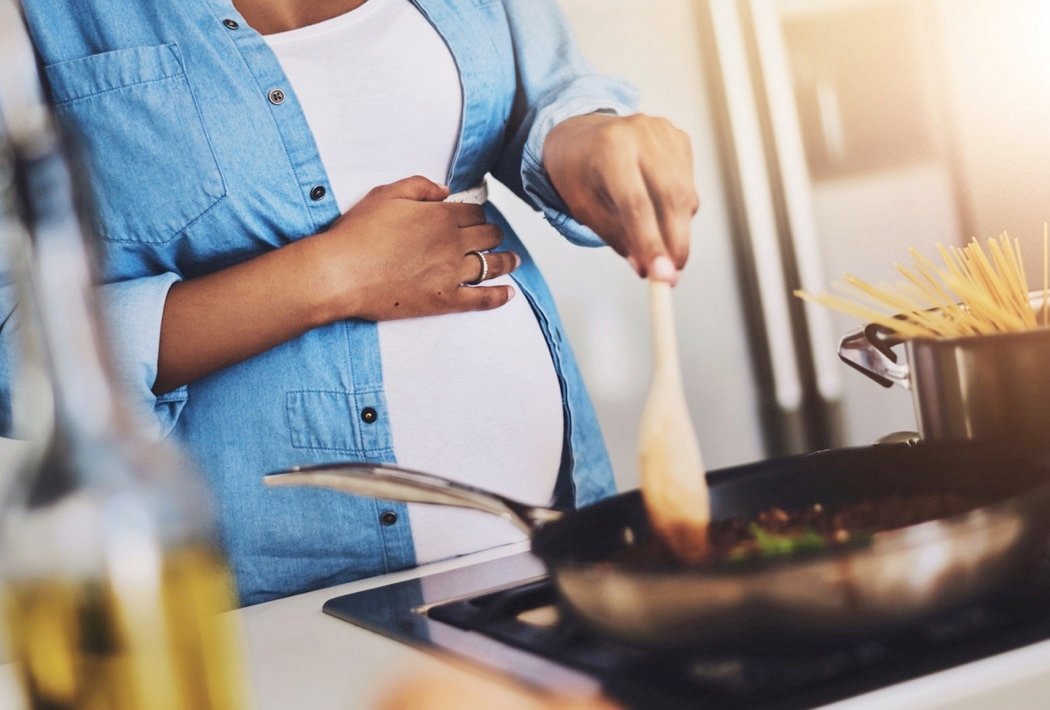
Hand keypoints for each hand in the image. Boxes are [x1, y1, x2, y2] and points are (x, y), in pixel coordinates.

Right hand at [312, 175, 518, 321]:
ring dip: (506, 260)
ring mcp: (451, 273)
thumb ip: (419, 186)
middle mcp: (452, 243)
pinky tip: (510, 294)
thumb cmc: (357, 234)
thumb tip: (445, 190)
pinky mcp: (445, 300)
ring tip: (514, 259)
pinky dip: (499, 296)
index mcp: (439, 216)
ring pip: (492, 264)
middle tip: (494, 235)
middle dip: (493, 233)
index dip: (477, 213)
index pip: (472, 212)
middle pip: (487, 235)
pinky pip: (482, 298)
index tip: (478, 216)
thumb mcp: (385, 194)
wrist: (341, 272)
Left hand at [543, 113, 698, 283]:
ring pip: (685, 193)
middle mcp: (640, 133)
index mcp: (609, 148)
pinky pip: (688, 184)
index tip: (661, 276)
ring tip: (660, 246)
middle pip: (670, 197)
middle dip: (675, 242)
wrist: (580, 133)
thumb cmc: (578, 173)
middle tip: (671, 275)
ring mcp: (663, 133)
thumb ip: (616, 237)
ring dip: (679, 229)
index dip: (651, 243)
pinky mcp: (678, 138)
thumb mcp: (584, 209)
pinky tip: (659, 213)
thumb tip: (646, 269)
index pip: (636, 203)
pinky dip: (680, 209)